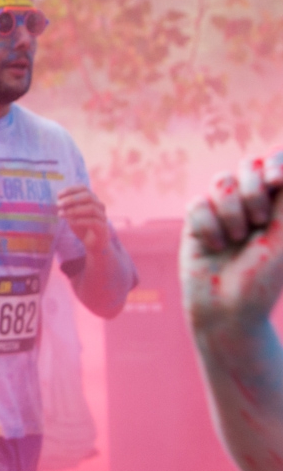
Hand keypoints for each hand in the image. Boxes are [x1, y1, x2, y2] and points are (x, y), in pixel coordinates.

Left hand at [57, 185, 113, 254]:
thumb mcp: (72, 215)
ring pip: (91, 208)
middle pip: (88, 196)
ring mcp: (102, 216)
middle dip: (71, 199)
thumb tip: (58, 201)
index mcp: (92, 200)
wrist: (93, 244)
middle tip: (58, 204)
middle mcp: (99, 206)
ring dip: (74, 210)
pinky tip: (71, 222)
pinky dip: (81, 220)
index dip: (71, 190)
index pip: (84, 188)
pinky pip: (93, 221)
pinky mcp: (103, 227)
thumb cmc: (82, 227)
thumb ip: (67, 208)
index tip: (58, 195)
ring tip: (61, 214)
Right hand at [182, 154, 282, 329]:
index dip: (275, 162)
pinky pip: (198, 203)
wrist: (228, 309)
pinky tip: (214, 246)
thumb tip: (278, 160)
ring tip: (237, 237)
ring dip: (232, 211)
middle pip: (248, 165)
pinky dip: (208, 225)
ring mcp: (223, 211)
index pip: (276, 162)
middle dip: (253, 189)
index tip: (277, 181)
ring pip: (221, 181)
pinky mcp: (196, 222)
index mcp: (280, 204)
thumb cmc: (264, 277)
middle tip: (261, 219)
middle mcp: (252, 203)